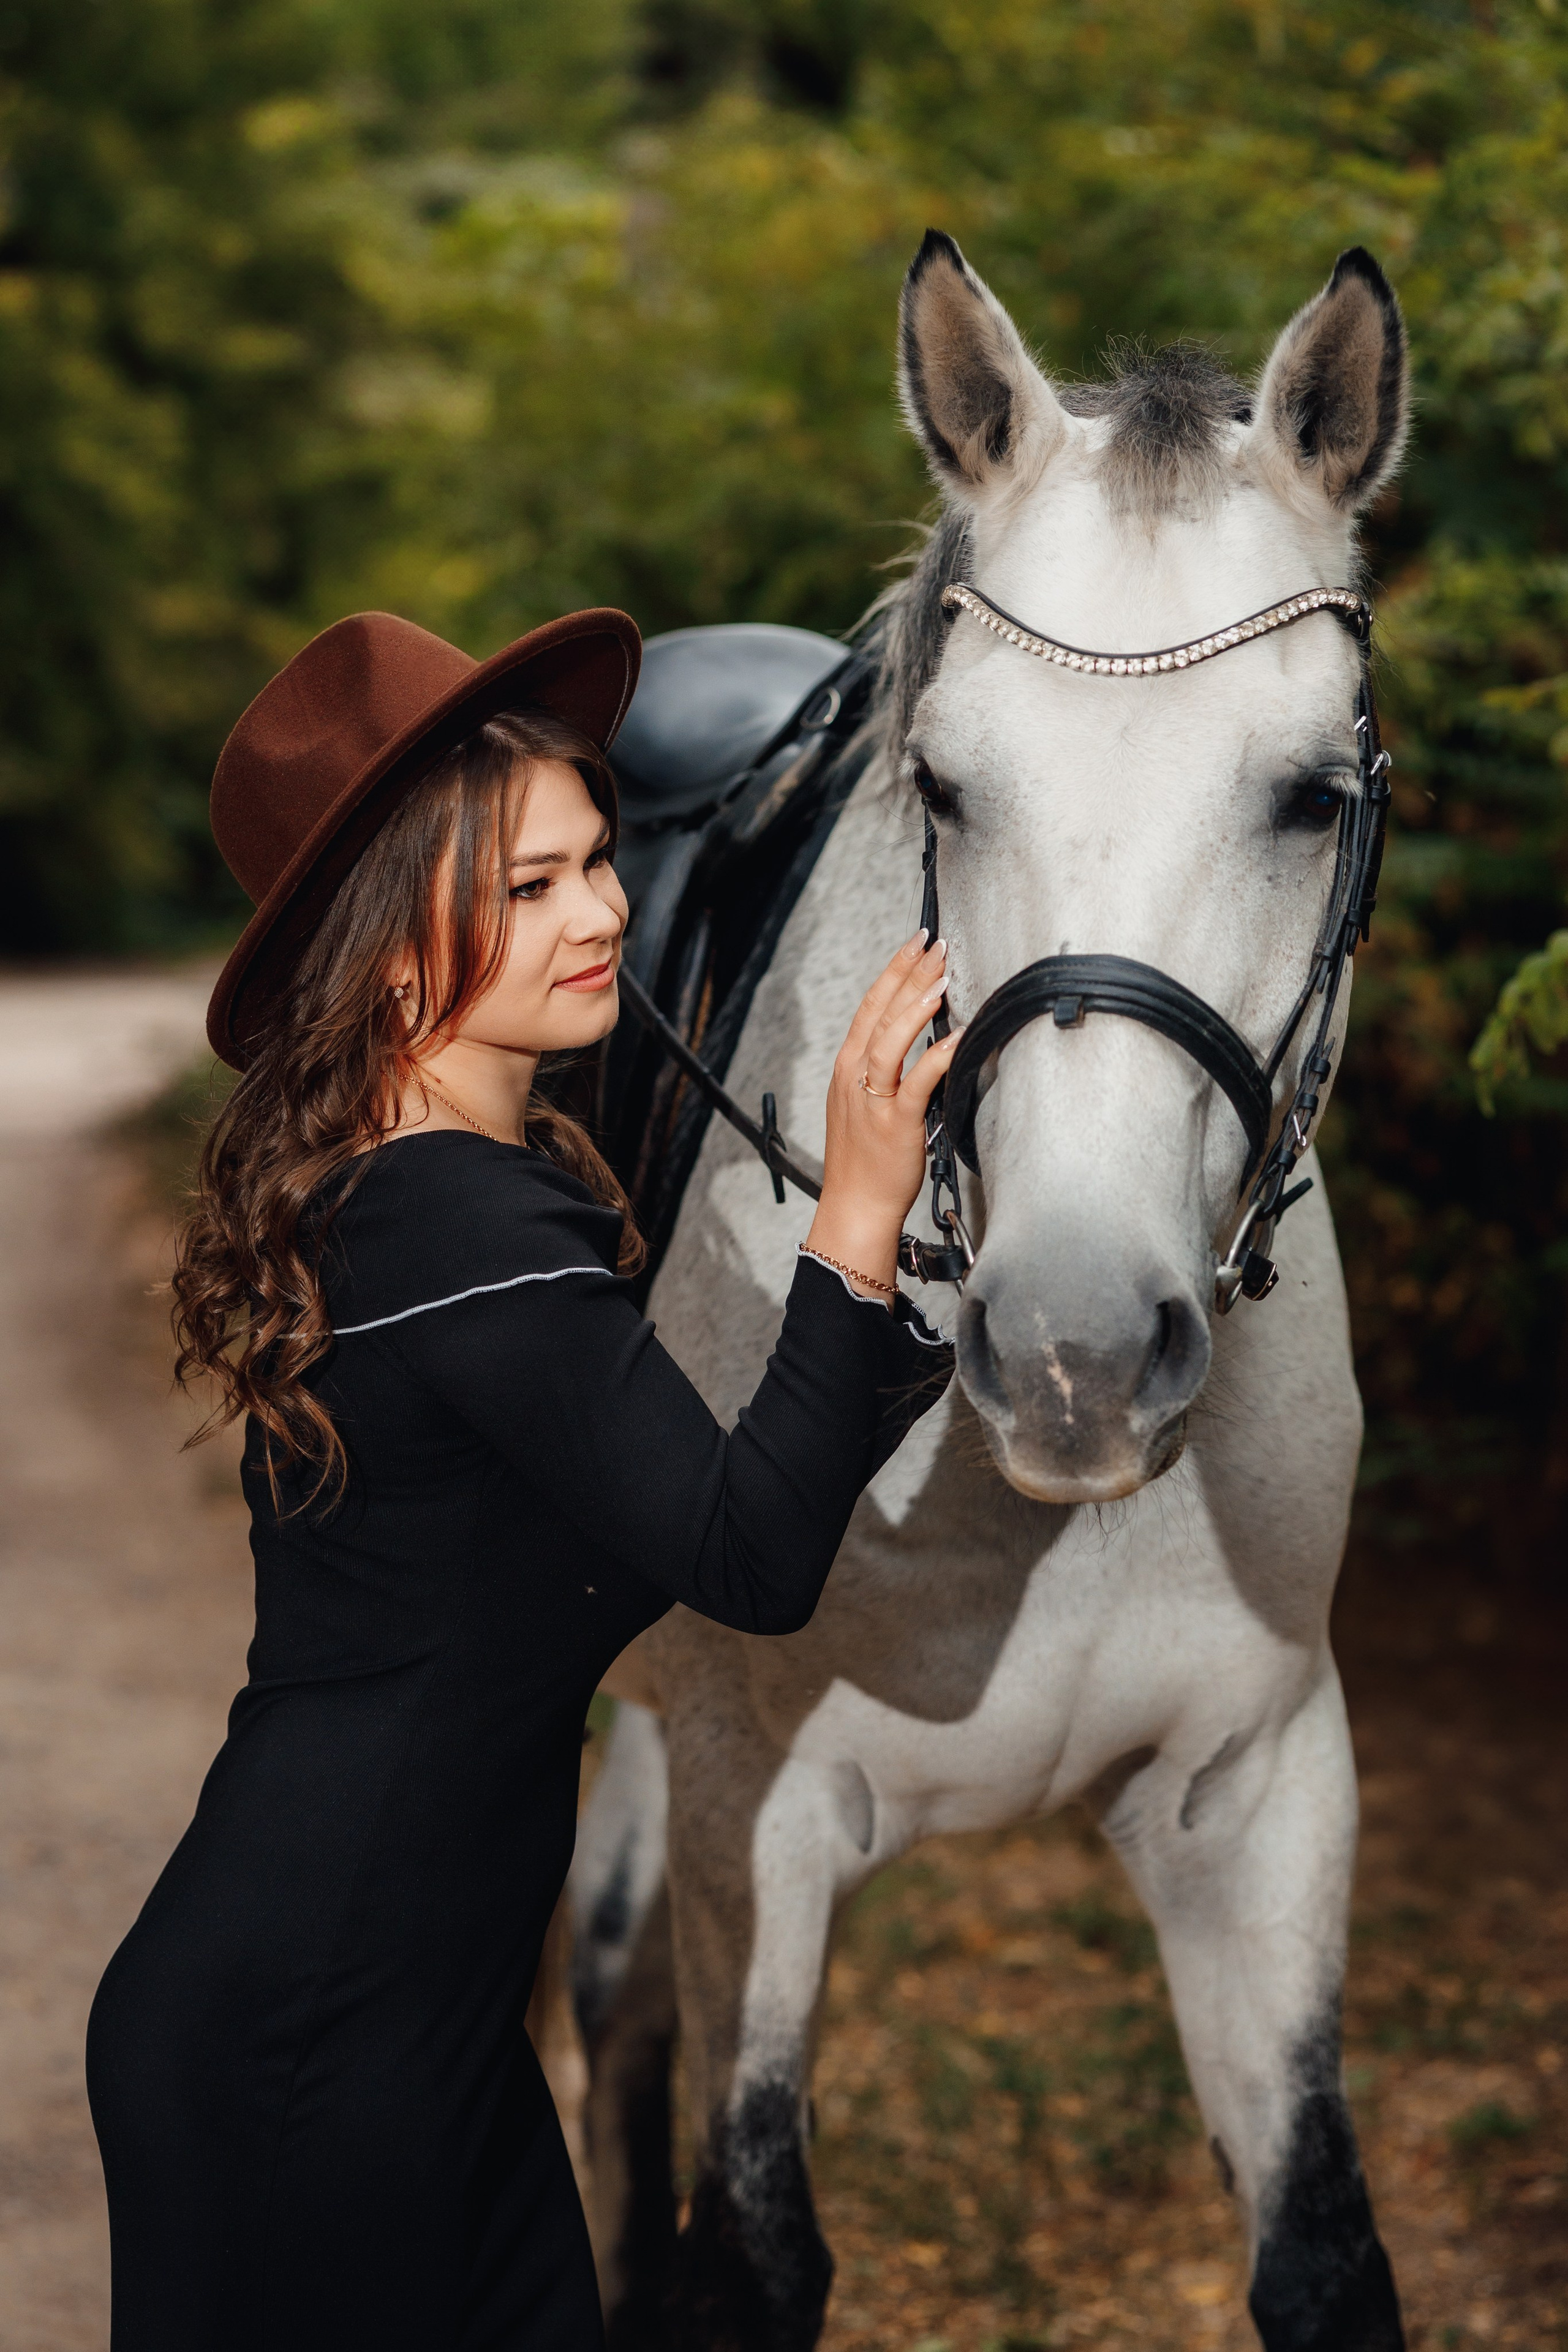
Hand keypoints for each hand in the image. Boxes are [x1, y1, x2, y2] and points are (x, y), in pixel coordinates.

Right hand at [803, 932, 962, 1297]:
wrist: (855, 1206)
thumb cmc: (866, 1161)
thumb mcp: (868, 1105)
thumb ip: (887, 1073)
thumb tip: (922, 1042)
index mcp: (848, 1067)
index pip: (871, 1006)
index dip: (894, 970)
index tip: (917, 942)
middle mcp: (855, 1075)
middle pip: (880, 1011)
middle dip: (910, 972)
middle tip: (937, 943)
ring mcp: (873, 1098)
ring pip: (891, 1038)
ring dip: (918, 1003)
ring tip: (943, 975)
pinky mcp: (895, 1122)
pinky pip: (918, 1079)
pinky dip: (939, 1053)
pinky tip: (960, 1034)